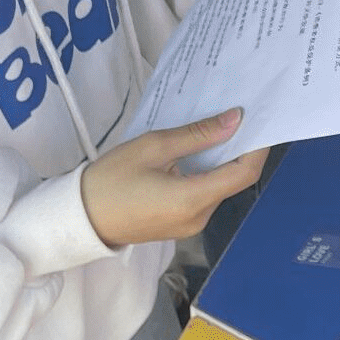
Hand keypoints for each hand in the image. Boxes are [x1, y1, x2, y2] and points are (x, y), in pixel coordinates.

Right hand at [80, 108, 266, 248]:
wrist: (78, 219)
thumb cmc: (111, 179)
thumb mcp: (153, 147)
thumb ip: (198, 135)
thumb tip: (235, 120)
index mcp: (194, 200)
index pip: (244, 173)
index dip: (259, 146)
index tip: (261, 119)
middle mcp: (199, 217)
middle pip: (233, 180)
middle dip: (239, 148)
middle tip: (237, 114)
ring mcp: (190, 225)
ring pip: (219, 186)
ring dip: (221, 160)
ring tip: (217, 126)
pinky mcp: (180, 224)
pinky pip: (203, 195)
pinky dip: (206, 173)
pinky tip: (197, 151)